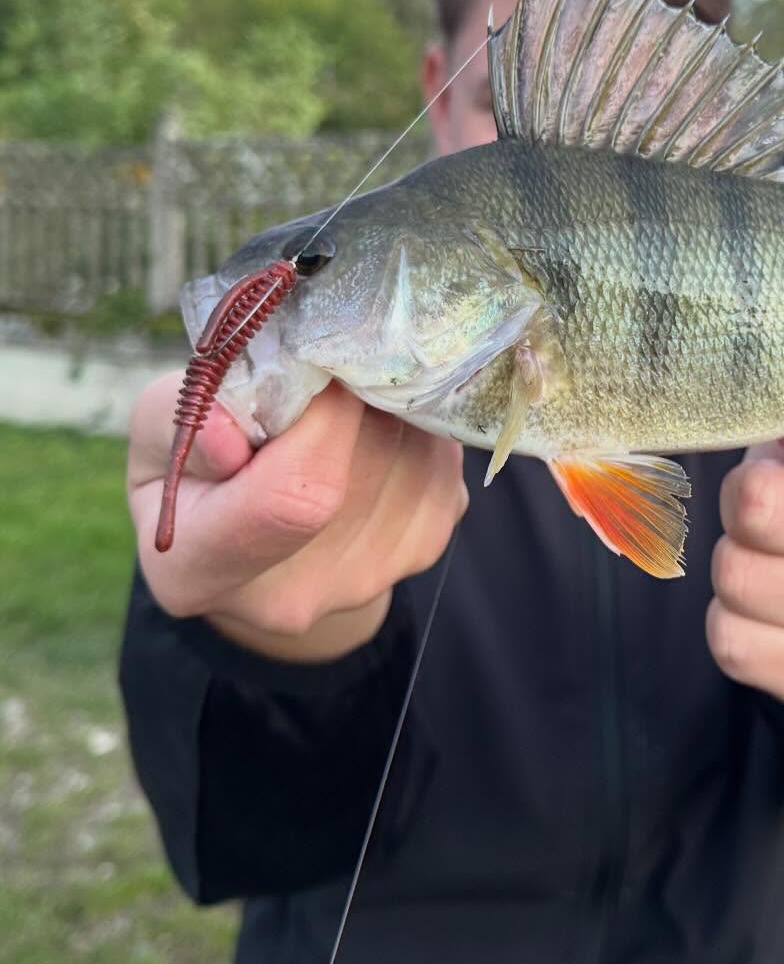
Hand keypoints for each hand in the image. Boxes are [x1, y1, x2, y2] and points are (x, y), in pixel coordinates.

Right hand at [127, 372, 467, 662]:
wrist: (261, 533)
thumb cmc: (200, 463)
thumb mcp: (159, 430)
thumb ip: (185, 422)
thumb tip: (228, 435)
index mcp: (198, 570)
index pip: (294, 499)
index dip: (322, 418)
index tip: (315, 367)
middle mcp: (291, 595)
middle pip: (369, 463)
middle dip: (358, 396)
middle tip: (328, 372)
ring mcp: (366, 581)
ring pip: (416, 455)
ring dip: (390, 407)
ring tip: (345, 402)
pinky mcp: (422, 550)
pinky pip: (443, 463)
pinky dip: (418, 429)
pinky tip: (377, 427)